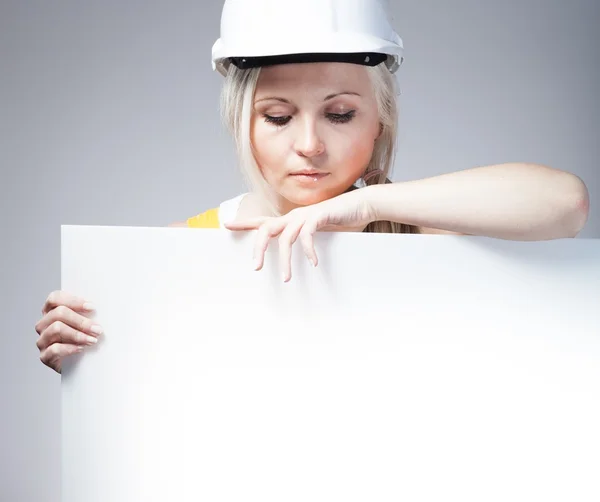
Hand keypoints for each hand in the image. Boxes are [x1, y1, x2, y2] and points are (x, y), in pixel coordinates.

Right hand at [35, 291, 102, 372]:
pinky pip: (54, 349)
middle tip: (98, 329)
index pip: (54, 298)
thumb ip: (90, 314)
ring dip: (78, 334)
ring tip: (93, 340)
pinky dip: (70, 348)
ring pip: (56, 329)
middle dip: (81, 321)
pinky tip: (82, 349)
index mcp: (51, 311)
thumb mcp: (88, 324)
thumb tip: (104, 308)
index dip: (73, 301)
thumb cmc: (86, 338)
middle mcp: (44, 324)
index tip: (92, 307)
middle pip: (58, 314)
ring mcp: (42, 340)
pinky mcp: (45, 356)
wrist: (83, 364)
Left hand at [224, 190, 374, 281]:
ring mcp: (305, 215)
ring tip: (287, 278)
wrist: (361, 205)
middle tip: (256, 268)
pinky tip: (313, 263)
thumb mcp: (317, 231)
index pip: (263, 221)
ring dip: (285, 260)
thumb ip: (305, 239)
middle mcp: (294, 216)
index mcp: (291, 219)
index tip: (227, 225)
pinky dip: (308, 250)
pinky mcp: (319, 216)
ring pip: (286, 238)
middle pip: (266, 230)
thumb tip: (297, 254)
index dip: (245, 223)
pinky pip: (307, 235)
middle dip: (258, 249)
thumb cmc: (339, 219)